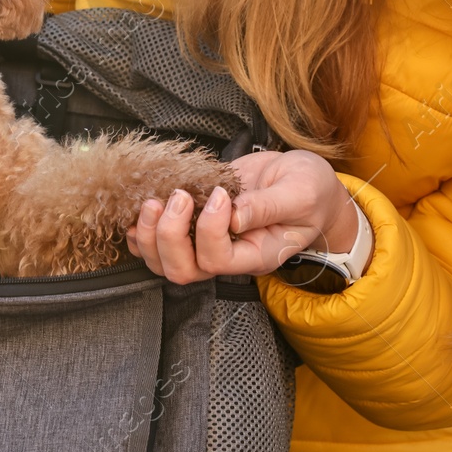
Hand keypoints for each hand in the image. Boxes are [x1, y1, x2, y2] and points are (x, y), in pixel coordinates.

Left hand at [124, 149, 360, 284]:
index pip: (218, 260)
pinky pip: (155, 244)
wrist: (304, 181)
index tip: (220, 194)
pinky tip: (142, 209)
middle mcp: (229, 256)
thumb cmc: (310, 190)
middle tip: (178, 197)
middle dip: (169, 235)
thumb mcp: (301, 192)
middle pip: (183, 270)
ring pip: (163, 262)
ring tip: (153, 200)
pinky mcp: (193, 227)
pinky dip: (141, 229)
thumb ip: (269, 205)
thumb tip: (234, 214)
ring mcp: (207, 244)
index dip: (209, 229)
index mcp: (257, 255)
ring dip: (149, 233)